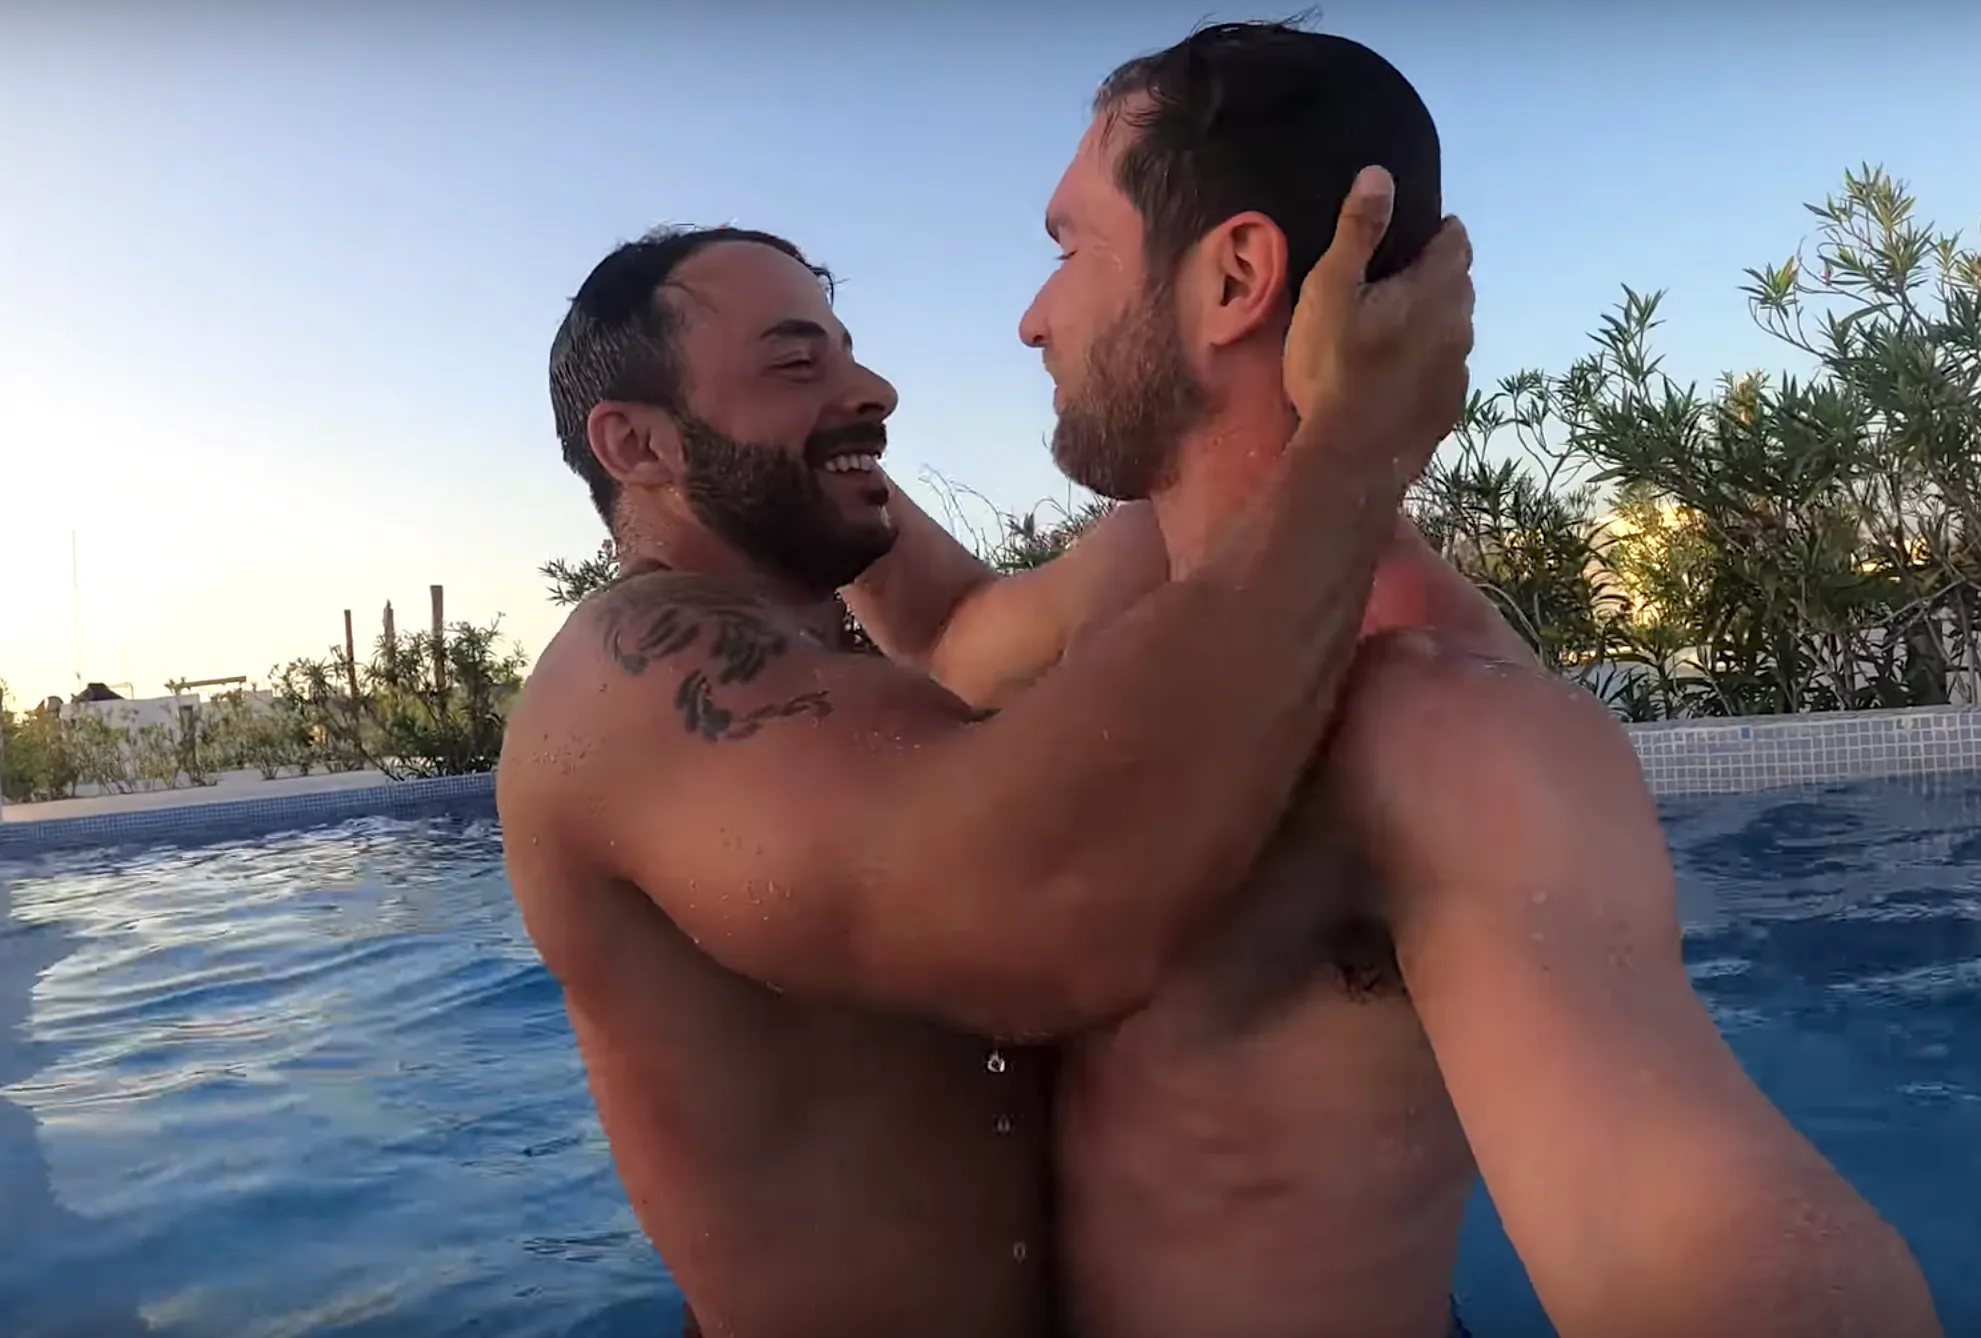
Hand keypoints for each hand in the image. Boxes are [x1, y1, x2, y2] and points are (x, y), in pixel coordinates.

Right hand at [1282, 166, 1473, 488]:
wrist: (1351, 458)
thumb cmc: (1334, 367)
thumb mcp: (1332, 290)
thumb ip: (1358, 231)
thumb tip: (1380, 174)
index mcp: (1437, 288)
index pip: (1456, 241)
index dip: (1436, 232)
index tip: (1409, 237)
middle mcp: (1461, 324)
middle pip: (1457, 284)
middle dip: (1433, 276)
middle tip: (1390, 282)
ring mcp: (1459, 370)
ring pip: (1452, 329)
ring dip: (1429, 323)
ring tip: (1389, 331)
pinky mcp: (1449, 407)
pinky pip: (1443, 370)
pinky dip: (1424, 364)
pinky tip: (1393, 377)